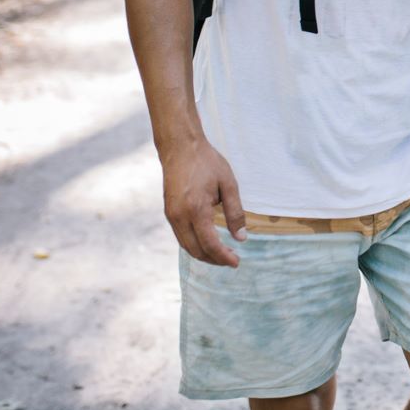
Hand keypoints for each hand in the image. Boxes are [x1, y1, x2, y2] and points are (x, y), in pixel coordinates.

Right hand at [161, 137, 247, 266]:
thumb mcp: (228, 184)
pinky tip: (207, 242)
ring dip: (204, 254)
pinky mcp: (168, 213)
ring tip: (222, 255)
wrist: (180, 147)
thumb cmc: (207, 162)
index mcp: (196, 209)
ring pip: (186, 246)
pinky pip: (181, 237)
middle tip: (232, 260)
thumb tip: (241, 238)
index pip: (210, 244)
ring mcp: (171, 216)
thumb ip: (235, 212)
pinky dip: (194, 245)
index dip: (224, 257)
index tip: (237, 262)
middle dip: (214, 260)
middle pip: (196, 250)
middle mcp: (180, 217)